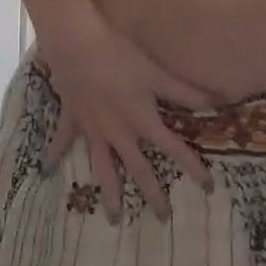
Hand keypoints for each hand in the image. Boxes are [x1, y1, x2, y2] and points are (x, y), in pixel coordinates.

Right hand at [37, 22, 218, 222]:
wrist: (77, 46)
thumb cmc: (120, 57)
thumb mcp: (158, 74)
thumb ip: (187, 92)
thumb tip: (220, 102)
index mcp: (143, 123)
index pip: (175, 150)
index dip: (194, 168)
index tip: (208, 188)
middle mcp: (119, 135)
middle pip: (139, 171)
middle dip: (152, 195)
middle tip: (162, 219)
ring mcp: (93, 131)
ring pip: (102, 168)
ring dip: (109, 193)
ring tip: (113, 217)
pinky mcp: (72, 120)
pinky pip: (62, 142)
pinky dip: (54, 155)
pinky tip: (46, 171)